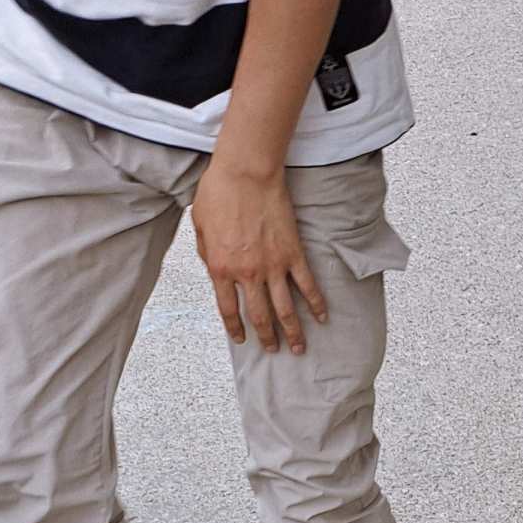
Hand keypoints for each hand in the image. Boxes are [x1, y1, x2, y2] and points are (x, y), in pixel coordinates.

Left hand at [190, 157, 326, 353]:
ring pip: (285, 310)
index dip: (235, 328)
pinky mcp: (293, 254)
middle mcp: (248, 274)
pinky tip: (322, 318)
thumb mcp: (200, 226)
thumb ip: (208, 255)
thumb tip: (216, 271)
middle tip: (273, 349)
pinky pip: (307, 286)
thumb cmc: (219, 192)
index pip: (228, 310)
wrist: (245, 172)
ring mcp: (273, 266)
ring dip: (293, 333)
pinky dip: (316, 304)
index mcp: (221, 268)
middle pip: (260, 317)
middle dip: (267, 338)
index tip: (242, 339)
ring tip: (299, 348)